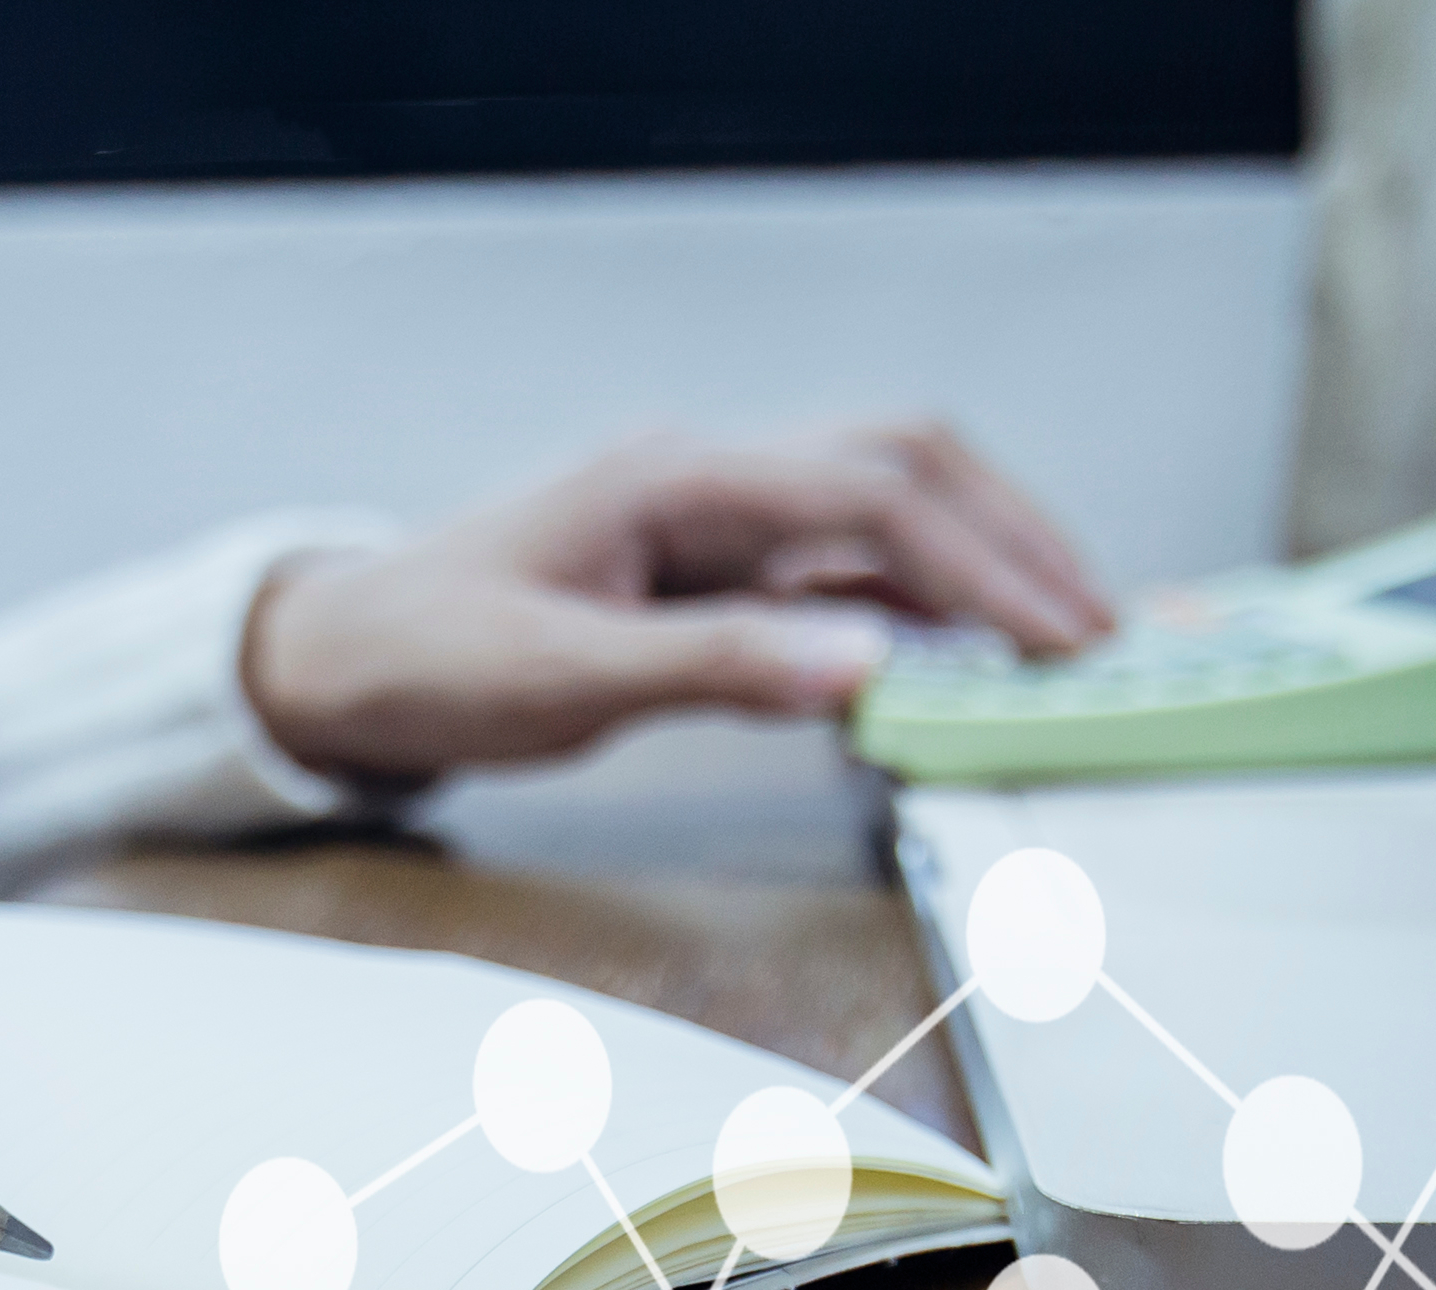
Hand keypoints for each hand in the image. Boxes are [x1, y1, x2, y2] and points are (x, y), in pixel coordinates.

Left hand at [240, 423, 1116, 782]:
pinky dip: (912, 603)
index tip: (1062, 642)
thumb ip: (716, 671)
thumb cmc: (428, 660)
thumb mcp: (563, 679)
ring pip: (879, 506)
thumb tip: (869, 672)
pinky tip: (959, 659)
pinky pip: (835, 565)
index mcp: (677, 480)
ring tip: (1058, 641)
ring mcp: (708, 517)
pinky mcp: (702, 567)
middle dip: (1013, 536)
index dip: (985, 567)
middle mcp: (706, 478)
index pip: (872, 498)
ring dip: (976, 562)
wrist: (338, 660)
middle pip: (903, 464)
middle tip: (1097, 630)